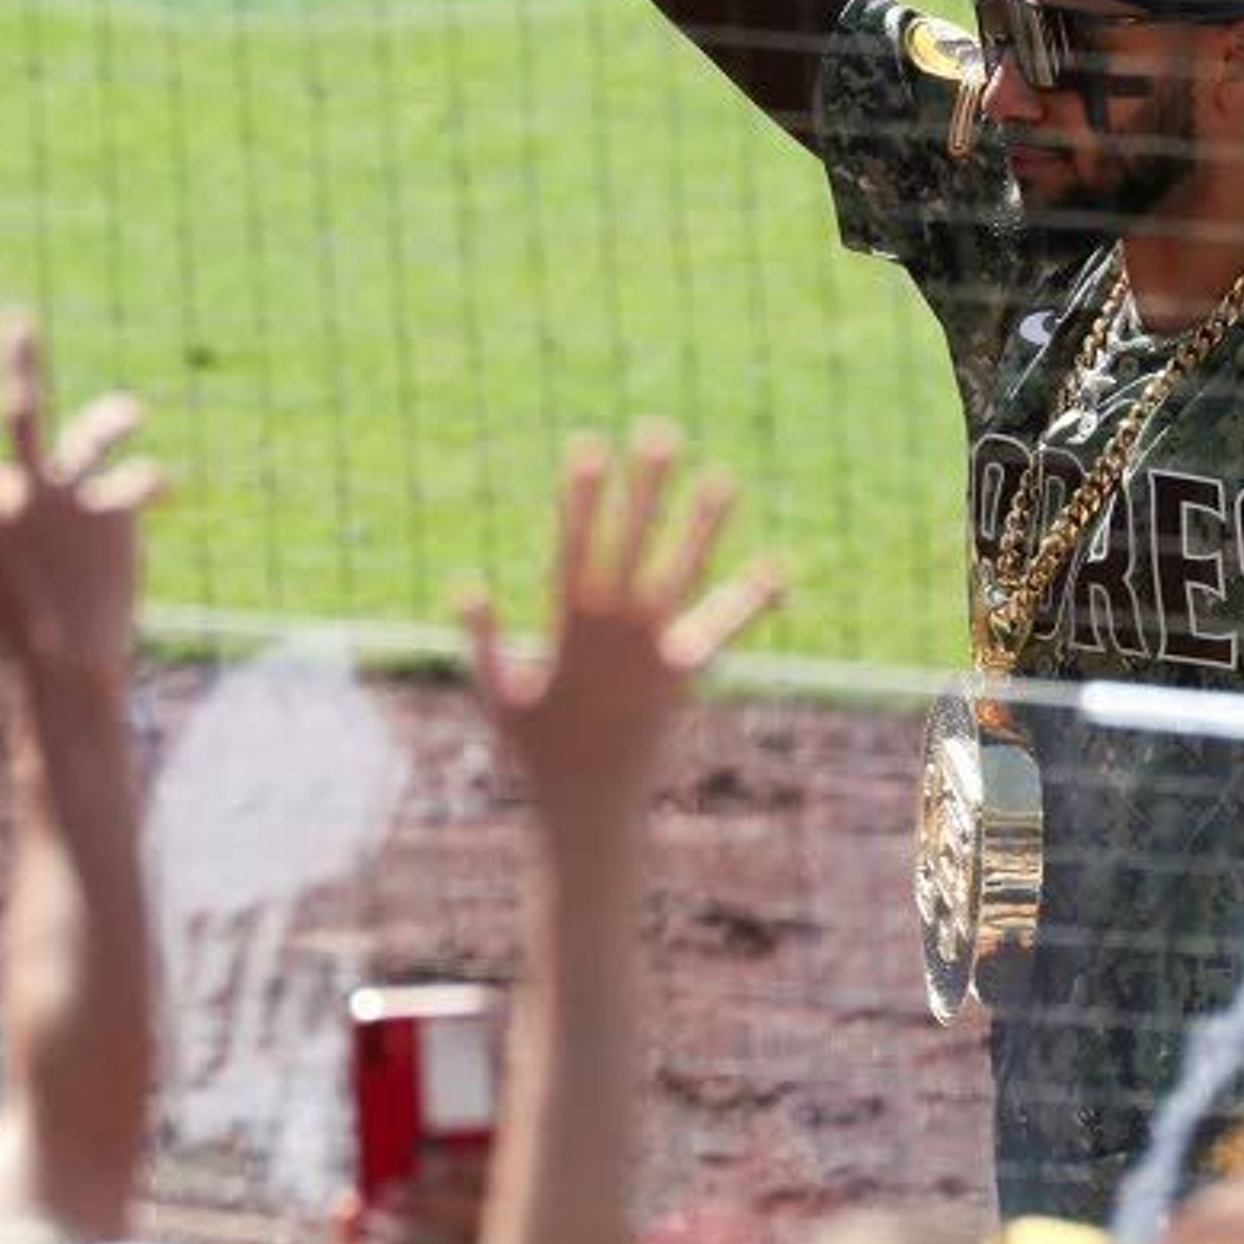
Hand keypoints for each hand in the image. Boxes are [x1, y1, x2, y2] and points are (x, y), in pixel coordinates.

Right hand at [0, 312, 164, 695]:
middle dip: (18, 362)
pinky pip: (140, 482)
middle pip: (21, 409)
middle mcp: (28, 491)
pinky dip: (152, 484)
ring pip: (93, 436)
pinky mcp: (114, 510)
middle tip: (17, 321)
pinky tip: (165, 490)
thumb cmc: (22, 636)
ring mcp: (73, 496)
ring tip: (131, 412)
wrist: (73, 656)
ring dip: (113, 418)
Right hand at [459, 426, 782, 823]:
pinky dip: (751, 600)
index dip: (581, 494)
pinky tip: (779, 570)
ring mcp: (654, 651)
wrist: (588, 808)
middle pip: (633, 542)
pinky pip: (722, 629)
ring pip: (682, 573)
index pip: (574, 543)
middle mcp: (615, 630)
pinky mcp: (686, 675)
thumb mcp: (497, 695)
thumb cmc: (535, 754)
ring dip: (703, 525)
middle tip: (659, 435)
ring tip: (724, 478)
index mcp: (568, 627)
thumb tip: (464, 588)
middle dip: (645, 487)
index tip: (588, 447)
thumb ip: (484, 640)